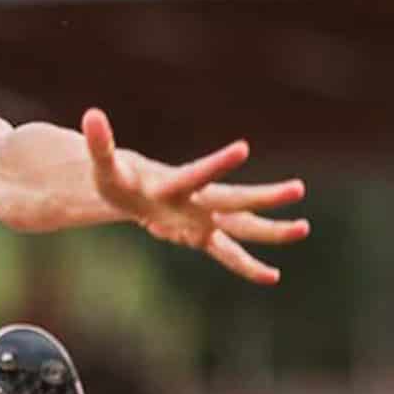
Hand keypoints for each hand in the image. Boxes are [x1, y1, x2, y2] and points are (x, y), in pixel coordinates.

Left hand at [83, 108, 308, 284]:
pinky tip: (272, 277)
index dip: (217, 164)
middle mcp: (196, 199)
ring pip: (241, 226)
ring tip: (303, 229)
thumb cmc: (116, 177)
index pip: (197, 174)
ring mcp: (202, 218)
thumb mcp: (103, 165)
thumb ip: (100, 143)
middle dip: (263, 197)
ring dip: (270, 230)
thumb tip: (91, 115)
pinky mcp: (200, 235)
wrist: (130, 189)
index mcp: (174, 183)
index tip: (243, 148)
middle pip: (233, 200)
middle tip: (298, 188)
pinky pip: (227, 254)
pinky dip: (247, 266)